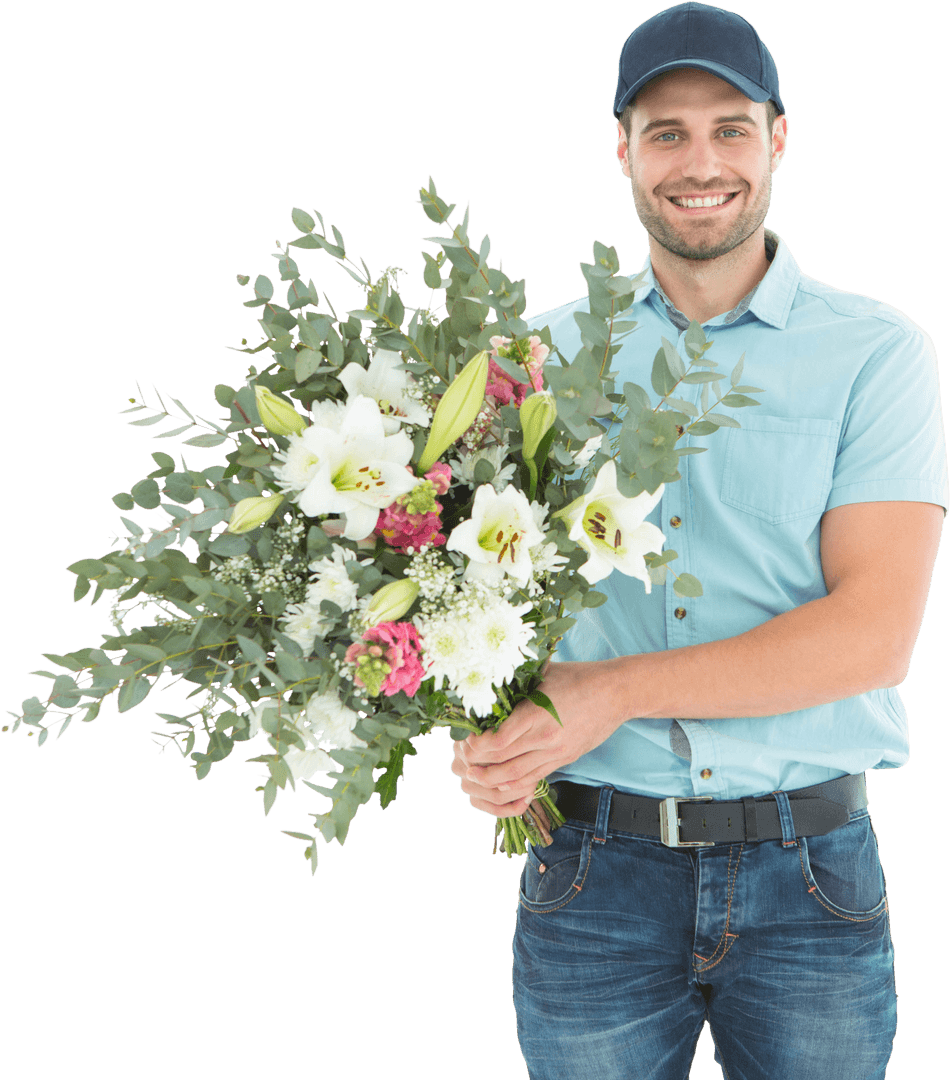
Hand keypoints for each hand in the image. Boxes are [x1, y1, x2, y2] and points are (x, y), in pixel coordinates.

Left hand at [449, 660, 622, 816]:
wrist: (615, 693)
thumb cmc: (577, 677)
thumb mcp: (542, 674)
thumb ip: (515, 685)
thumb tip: (485, 688)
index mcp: (536, 714)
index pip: (497, 741)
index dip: (475, 745)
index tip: (464, 739)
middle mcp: (545, 738)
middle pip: (501, 762)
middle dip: (477, 765)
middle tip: (461, 759)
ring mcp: (555, 753)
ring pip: (516, 778)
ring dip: (491, 781)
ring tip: (474, 776)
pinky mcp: (563, 760)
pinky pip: (533, 781)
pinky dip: (513, 787)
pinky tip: (499, 784)